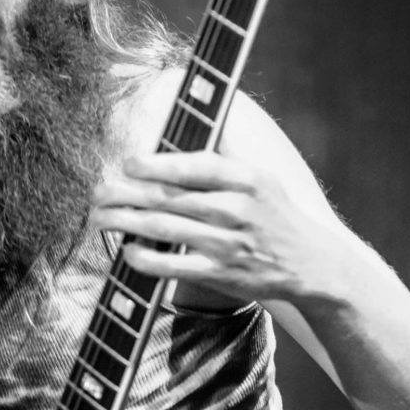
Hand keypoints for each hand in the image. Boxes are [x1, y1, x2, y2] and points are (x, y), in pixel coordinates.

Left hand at [89, 151, 351, 305]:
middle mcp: (236, 209)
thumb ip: (223, 161)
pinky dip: (144, 258)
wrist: (312, 264)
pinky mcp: (220, 273)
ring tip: (99, 217)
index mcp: (246, 178)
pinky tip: (126, 251)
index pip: (194, 165)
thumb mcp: (261, 178)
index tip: (128, 163)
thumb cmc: (275, 216)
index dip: (156, 163)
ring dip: (123, 221)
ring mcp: (227, 243)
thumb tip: (178, 136)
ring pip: (162, 228)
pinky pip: (172, 265)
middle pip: (167, 196)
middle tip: (97, 191)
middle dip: (124, 192)